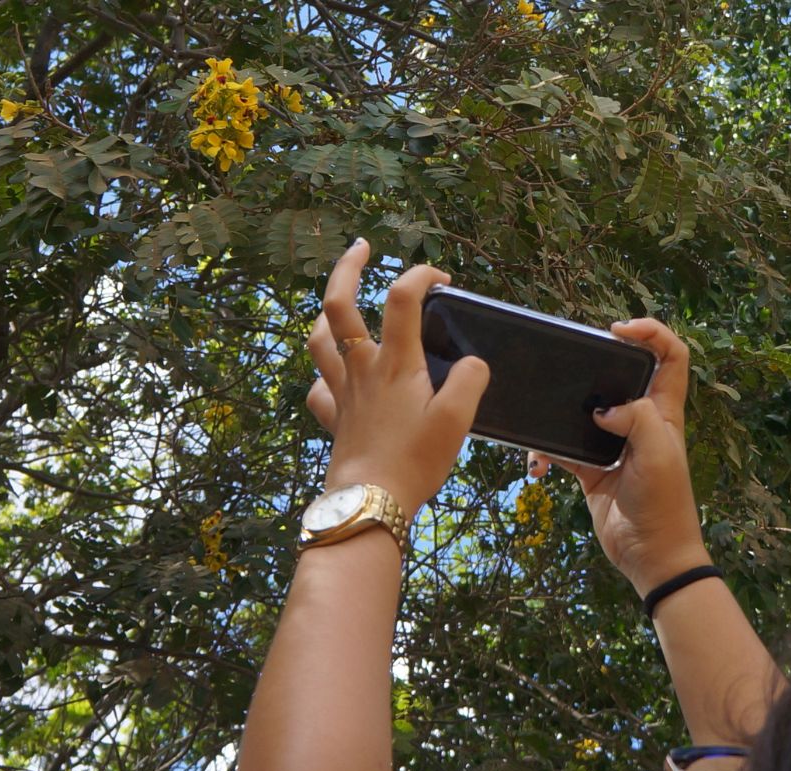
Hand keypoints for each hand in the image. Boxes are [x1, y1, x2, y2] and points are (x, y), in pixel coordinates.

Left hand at [306, 239, 489, 514]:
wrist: (370, 502)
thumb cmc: (414, 462)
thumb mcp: (459, 420)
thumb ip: (470, 379)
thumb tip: (472, 362)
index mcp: (395, 363)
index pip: (403, 297)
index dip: (421, 274)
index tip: (442, 278)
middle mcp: (362, 368)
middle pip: (339, 303)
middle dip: (348, 268)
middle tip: (362, 248)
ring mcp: (342, 392)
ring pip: (318, 339)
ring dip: (326, 313)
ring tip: (339, 302)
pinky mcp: (333, 418)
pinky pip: (318, 388)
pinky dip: (323, 376)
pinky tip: (334, 377)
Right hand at [526, 318, 708, 595]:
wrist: (650, 555)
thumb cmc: (664, 503)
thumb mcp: (658, 452)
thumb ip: (635, 417)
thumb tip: (602, 409)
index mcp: (663, 412)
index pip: (670, 357)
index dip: (652, 334)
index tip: (619, 330)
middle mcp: (640, 423)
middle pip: (621, 377)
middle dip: (597, 364)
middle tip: (571, 364)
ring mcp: (614, 445)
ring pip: (584, 411)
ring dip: (561, 412)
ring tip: (544, 412)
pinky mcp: (591, 470)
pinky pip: (562, 450)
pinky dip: (545, 453)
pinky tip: (537, 465)